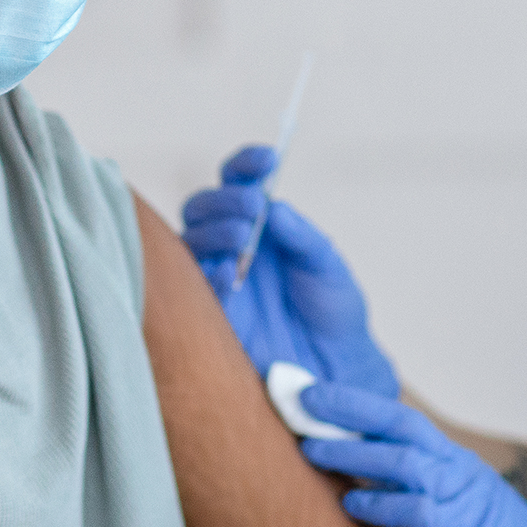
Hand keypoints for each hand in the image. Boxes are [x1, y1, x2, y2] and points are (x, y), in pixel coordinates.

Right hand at [181, 145, 397, 396]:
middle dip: (224, 199)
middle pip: (203, 207)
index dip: (246, 166)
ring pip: (190, 239)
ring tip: (242, 236)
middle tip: (252, 206)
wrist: (336, 367)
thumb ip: (302, 237)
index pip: (239, 182)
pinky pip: (191, 286)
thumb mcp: (327, 267)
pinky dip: (206, 273)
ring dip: (214, 230)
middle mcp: (231, 245)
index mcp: (260, 225)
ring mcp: (216, 277)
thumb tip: (274, 207)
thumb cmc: (333, 311)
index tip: (267, 159)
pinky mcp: (210, 312)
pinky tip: (226, 272)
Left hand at [297, 382, 526, 526]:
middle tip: (300, 399)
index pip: (399, 420)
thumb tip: (356, 485)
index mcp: (456, 467)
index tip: (311, 392)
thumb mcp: (459, 518)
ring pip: (404, 462)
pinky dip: (382, 505)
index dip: (355, 403)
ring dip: (354, 453)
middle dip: (348, 408)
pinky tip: (352, 505)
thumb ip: (416, 498)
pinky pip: (418, 513)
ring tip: (309, 448)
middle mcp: (460, 476)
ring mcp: (466, 505)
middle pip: (399, 426)